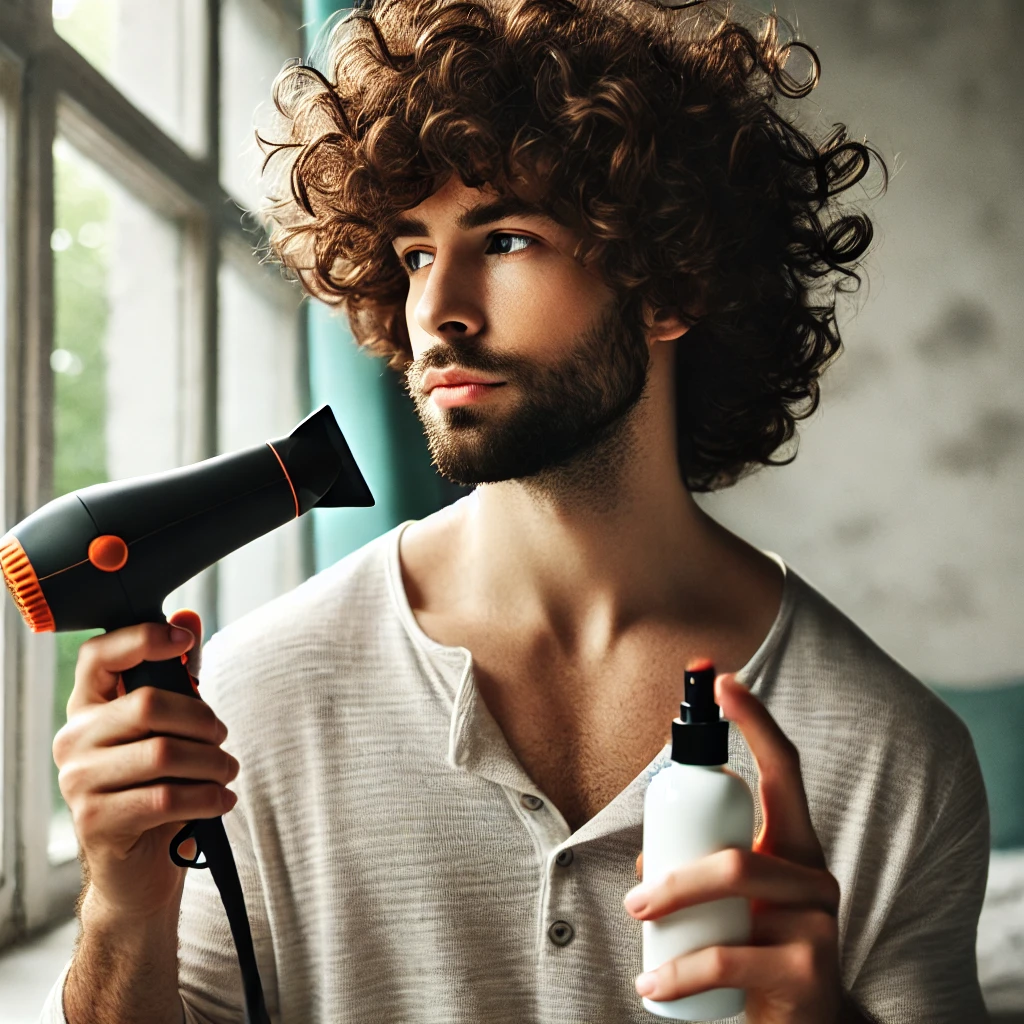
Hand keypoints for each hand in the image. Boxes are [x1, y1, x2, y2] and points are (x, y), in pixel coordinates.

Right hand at [52, 609, 238, 919]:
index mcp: (87, 710)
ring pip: (163, 753)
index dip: (142, 638)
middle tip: (223, 739)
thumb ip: (176, 676)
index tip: (184, 639)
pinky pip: (166, 796)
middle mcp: (73, 741)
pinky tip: (222, 799)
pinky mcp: (97, 822)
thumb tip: (188, 616)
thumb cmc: (155, 788)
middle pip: (148, 704)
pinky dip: (207, 796)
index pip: (98, 655)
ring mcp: (79, 783)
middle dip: (202, 720)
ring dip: (212, 762)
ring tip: (227, 771)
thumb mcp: (168, 729)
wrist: (138, 869)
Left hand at [624, 672, 844, 1023]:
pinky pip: (729, 958)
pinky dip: (680, 972)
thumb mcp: (730, 902)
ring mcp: (820, 923)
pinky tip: (653, 984)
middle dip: (677, 871)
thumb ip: (699, 864)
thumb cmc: (755, 949)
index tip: (723, 681)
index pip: (784, 770)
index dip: (756, 721)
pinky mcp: (812, 972)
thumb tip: (650, 851)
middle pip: (739, 849)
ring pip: (734, 888)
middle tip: (635, 899)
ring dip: (672, 907)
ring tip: (639, 930)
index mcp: (794, 847)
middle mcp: (814, 876)